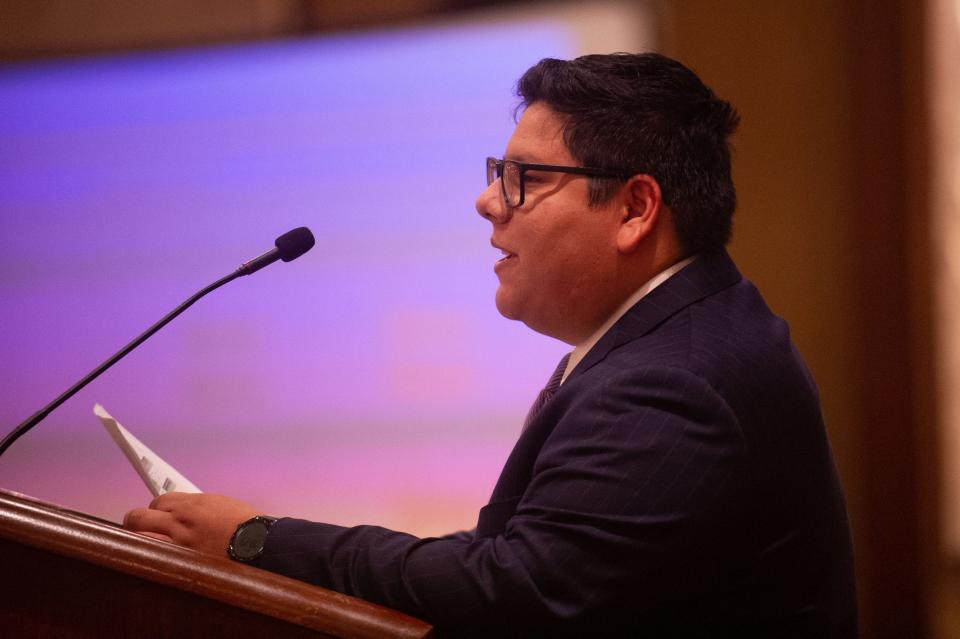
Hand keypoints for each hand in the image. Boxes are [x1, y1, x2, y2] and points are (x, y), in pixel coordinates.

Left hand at [123, 492, 261, 556]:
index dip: (156, 508)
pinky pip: (156, 558)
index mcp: (193, 504)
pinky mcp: (182, 562)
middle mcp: (181, 521)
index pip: (159, 501)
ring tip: (139, 547)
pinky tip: (154, 561)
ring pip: (141, 539)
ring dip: (138, 541)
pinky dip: (153, 558)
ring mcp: (179, 543)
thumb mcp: (221, 505)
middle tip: (135, 527)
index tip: (157, 514)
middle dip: (134, 521)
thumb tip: (184, 513)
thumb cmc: (246, 524)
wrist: (260, 543)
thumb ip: (198, 507)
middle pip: (140, 517)